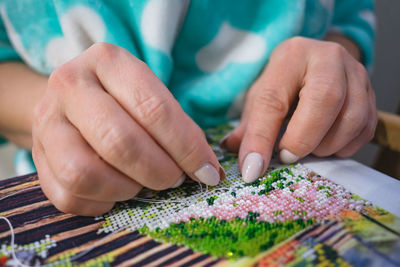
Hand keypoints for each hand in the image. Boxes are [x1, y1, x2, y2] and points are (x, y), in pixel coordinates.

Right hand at [32, 43, 223, 215]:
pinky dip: (102, 202)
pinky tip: (117, 190)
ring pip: (86, 173)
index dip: (187, 148)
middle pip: (119, 141)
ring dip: (127, 188)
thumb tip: (208, 172)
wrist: (71, 101)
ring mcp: (46, 122)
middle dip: (158, 171)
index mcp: (108, 61)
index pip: (154, 109)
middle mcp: (70, 85)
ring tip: (143, 183)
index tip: (208, 172)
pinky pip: (69, 196)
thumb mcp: (152, 97)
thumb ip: (181, 130)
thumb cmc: (123, 101)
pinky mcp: (36, 157)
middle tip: (174, 179)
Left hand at [223, 37, 376, 182]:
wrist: (318, 64)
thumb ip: (249, 127)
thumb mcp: (261, 96)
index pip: (273, 99)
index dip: (261, 138)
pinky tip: (326, 144)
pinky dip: (344, 146)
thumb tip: (238, 157)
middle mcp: (327, 58)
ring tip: (307, 149)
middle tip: (287, 157)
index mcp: (290, 56)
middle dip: (303, 138)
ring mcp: (355, 74)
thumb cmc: (285, 83)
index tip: (252, 168)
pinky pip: (365, 129)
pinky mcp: (371, 94)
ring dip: (326, 145)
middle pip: (324, 99)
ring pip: (351, 117)